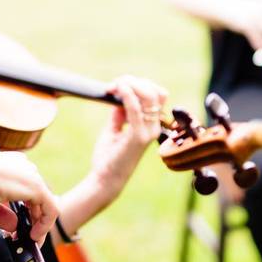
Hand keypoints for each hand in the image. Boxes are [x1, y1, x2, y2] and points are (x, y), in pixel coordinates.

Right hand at [0, 152, 57, 243]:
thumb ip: (0, 214)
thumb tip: (14, 226)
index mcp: (9, 165)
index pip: (26, 187)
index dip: (26, 209)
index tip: (19, 226)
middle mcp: (22, 166)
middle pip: (38, 195)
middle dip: (34, 218)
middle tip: (29, 237)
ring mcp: (31, 175)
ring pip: (46, 202)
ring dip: (41, 224)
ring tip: (32, 240)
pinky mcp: (36, 186)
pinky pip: (51, 208)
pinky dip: (45, 224)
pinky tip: (34, 236)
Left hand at [91, 76, 168, 190]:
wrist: (105, 180)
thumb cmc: (109, 158)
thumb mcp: (113, 130)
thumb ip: (118, 114)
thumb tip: (117, 97)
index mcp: (150, 126)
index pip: (156, 95)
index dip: (139, 84)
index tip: (118, 84)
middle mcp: (153, 127)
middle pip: (154, 92)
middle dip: (134, 81)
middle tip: (114, 84)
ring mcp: (147, 132)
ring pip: (149, 97)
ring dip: (130, 85)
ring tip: (114, 85)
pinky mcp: (138, 137)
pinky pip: (135, 109)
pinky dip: (127, 95)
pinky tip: (117, 89)